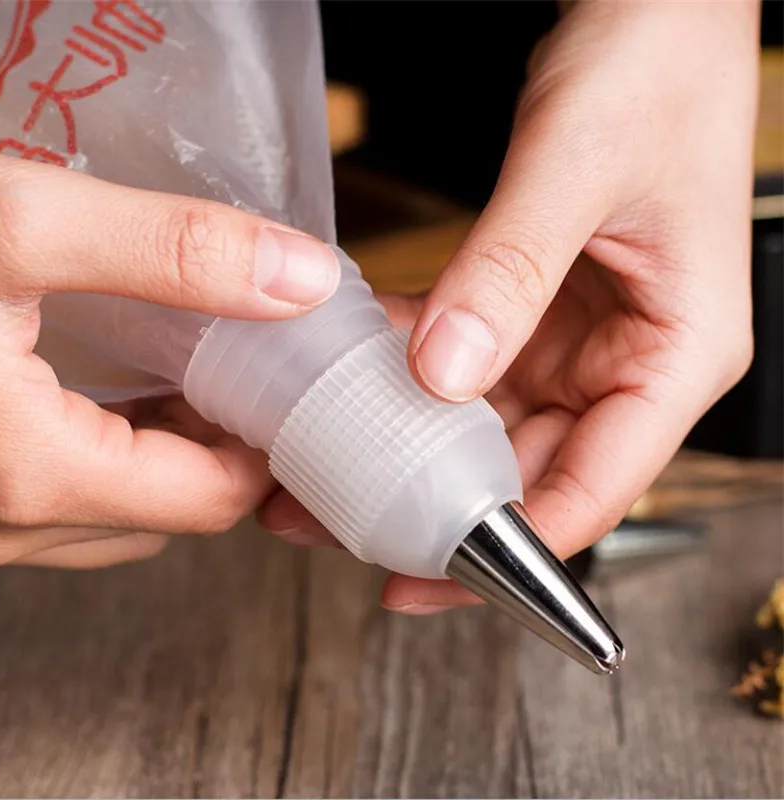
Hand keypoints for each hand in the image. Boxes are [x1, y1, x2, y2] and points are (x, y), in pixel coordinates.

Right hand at [0, 154, 339, 567]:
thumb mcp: (15, 224)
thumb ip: (172, 252)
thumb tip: (300, 278)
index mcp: (31, 474)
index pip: (211, 501)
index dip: (265, 447)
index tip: (286, 387)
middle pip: (168, 512)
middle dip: (219, 449)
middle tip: (247, 373)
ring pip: (111, 514)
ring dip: (160, 456)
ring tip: (186, 377)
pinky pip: (54, 501)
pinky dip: (102, 456)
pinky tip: (106, 393)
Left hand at [261, 1, 758, 612]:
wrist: (652, 8)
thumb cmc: (654, 69)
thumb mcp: (577, 168)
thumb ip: (509, 274)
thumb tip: (442, 374)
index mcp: (678, 356)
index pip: (597, 485)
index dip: (514, 548)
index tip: (427, 577)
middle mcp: (629, 362)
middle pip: (530, 470)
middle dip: (438, 507)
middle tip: (341, 528)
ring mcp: (576, 339)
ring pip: (487, 426)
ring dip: (410, 451)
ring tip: (323, 476)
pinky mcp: (531, 307)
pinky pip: (464, 364)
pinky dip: (405, 380)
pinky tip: (346, 391)